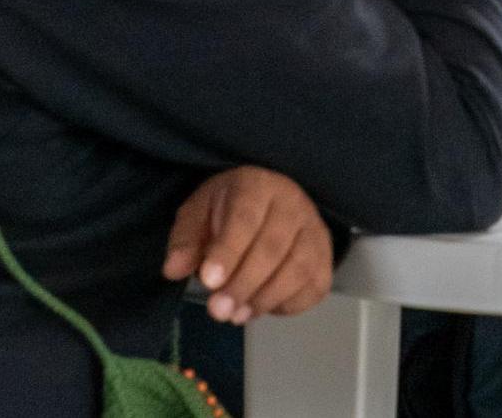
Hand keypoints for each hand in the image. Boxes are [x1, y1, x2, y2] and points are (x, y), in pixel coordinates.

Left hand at [163, 165, 332, 324]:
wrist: (269, 202)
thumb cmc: (229, 210)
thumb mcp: (198, 214)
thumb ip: (185, 241)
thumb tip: (174, 269)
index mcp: (257, 186)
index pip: (245, 219)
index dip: (228, 252)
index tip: (209, 281)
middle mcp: (293, 204)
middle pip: (273, 247)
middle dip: (243, 284)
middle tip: (218, 311)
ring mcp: (315, 231)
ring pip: (299, 269)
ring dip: (265, 298)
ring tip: (236, 315)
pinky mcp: (326, 257)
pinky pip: (315, 285)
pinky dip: (289, 304)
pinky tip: (261, 307)